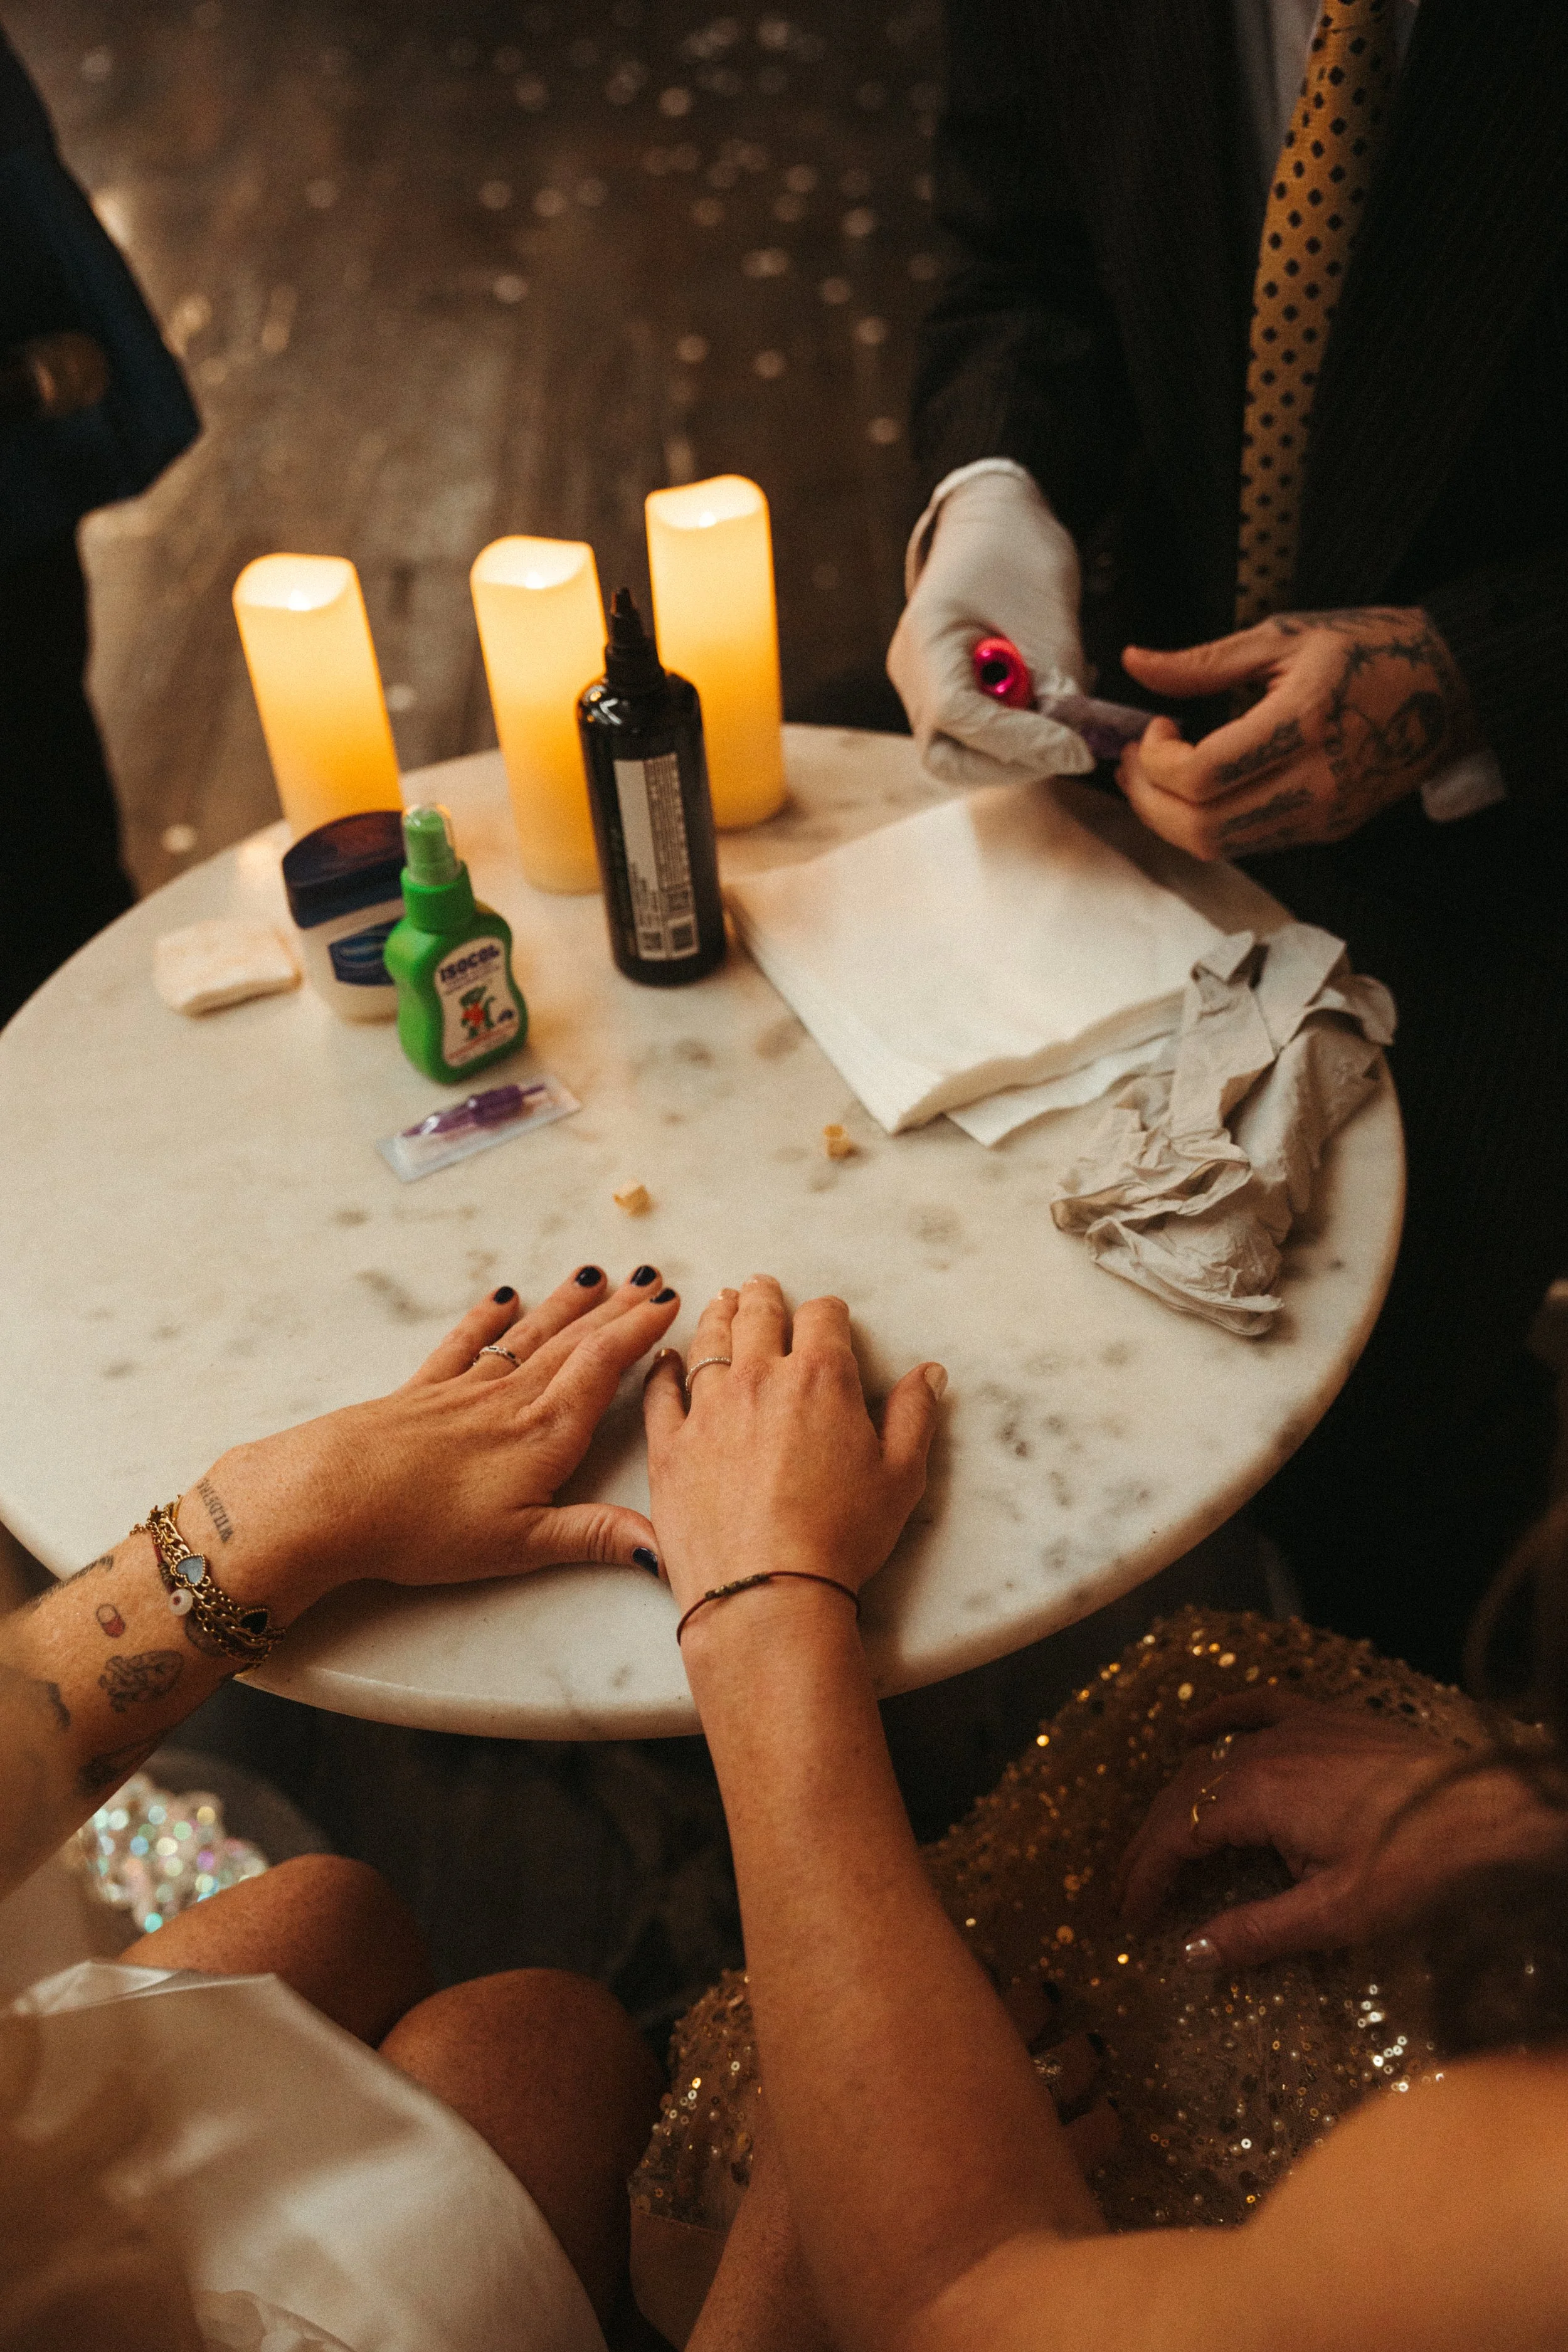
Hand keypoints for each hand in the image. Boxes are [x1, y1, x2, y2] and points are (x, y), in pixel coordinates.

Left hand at [192, 1263, 680, 1617]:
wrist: (333, 1496)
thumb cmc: (425, 1527)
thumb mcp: (522, 1544)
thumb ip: (595, 1537)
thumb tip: (665, 1548)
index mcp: (544, 1432)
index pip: (603, 1366)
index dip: (639, 1331)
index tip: (668, 1301)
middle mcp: (511, 1399)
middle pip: (573, 1342)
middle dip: (616, 1309)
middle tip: (650, 1278)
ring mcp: (464, 1390)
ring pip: (528, 1336)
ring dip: (565, 1305)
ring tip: (594, 1275)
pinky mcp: (421, 1392)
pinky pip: (465, 1344)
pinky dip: (488, 1319)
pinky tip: (503, 1298)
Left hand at [641, 1275, 942, 1615]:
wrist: (766, 1591)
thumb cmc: (841, 1537)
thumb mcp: (900, 1477)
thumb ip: (914, 1415)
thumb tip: (930, 1373)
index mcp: (820, 1378)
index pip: (823, 1317)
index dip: (828, 1312)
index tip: (828, 1317)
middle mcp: (759, 1378)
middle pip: (759, 1315)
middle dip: (764, 1296)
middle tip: (760, 1286)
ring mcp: (708, 1408)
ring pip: (709, 1341)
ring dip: (718, 1316)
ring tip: (721, 1303)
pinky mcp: (670, 1444)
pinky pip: (662, 1390)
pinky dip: (665, 1369)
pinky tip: (666, 1361)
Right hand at [886, 469, 1094, 787]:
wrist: (992, 520)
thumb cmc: (1017, 551)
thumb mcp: (1050, 613)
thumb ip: (1057, 682)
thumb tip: (1072, 744)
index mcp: (928, 640)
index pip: (961, 716)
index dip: (1022, 741)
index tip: (1076, 749)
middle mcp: (913, 673)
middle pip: (948, 756)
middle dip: (1012, 762)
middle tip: (1068, 748)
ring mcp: (921, 688)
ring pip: (961, 754)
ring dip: (1016, 753)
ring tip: (1061, 718)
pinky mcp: (942, 693)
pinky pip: (974, 735)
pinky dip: (1016, 735)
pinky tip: (1048, 704)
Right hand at [1116, 1690, 1560, 1968]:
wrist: (1490, 1810)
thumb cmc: (1417, 1864)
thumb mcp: (1336, 1914)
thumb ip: (1257, 1930)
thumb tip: (1192, 1953)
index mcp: (1256, 1795)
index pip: (1177, 1834)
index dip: (1147, 1875)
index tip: (1130, 1916)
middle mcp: (1263, 1751)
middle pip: (1183, 1795)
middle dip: (1150, 1844)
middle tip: (1129, 1889)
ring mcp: (1295, 1728)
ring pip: (1213, 1758)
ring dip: (1177, 1798)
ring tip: (1156, 1837)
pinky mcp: (1326, 1720)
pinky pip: (1257, 1707)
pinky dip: (1220, 1716)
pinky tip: (1194, 1728)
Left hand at [1117, 605, 1478, 858]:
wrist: (1448, 687)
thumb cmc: (1369, 651)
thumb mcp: (1284, 636)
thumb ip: (1204, 661)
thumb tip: (1137, 663)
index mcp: (1302, 722)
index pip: (1202, 774)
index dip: (1157, 760)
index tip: (1153, 728)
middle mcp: (1313, 780)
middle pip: (1201, 827)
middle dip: (1149, 800)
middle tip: (1136, 762)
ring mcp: (1322, 814)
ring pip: (1220, 847)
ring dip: (1171, 818)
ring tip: (1157, 777)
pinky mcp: (1327, 830)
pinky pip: (1249, 844)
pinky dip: (1208, 824)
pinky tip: (1202, 789)